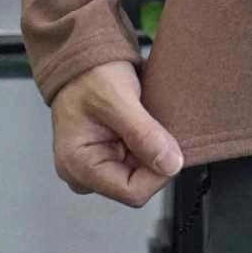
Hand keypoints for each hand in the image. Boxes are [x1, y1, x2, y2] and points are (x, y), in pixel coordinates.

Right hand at [51, 59, 185, 206]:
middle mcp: (85, 175)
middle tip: (157, 126)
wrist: (83, 61)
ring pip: (142, 173)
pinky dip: (149, 145)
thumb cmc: (90, 75)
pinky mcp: (109, 158)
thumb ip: (143, 133)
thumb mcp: (118, 99)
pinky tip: (146, 126)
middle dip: (154, 159)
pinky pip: (139, 161)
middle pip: (138, 184)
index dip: (158, 173)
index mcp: (79, 167)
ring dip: (152, 150)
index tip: (172, 146)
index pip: (131, 191)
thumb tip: (171, 164)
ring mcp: (98, 167)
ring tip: (148, 123)